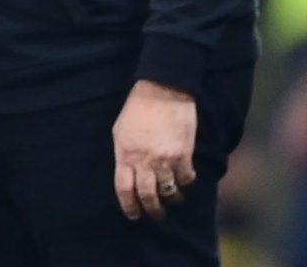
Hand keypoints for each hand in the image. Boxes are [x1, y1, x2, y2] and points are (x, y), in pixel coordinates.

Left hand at [112, 79, 197, 220]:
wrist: (163, 91)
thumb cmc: (137, 109)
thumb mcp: (120, 131)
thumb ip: (123, 155)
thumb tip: (128, 175)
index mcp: (125, 154)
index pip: (124, 189)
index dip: (129, 206)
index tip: (134, 214)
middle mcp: (144, 161)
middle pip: (147, 196)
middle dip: (152, 210)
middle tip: (156, 214)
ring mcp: (165, 159)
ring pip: (169, 191)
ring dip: (171, 199)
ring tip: (172, 199)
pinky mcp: (184, 155)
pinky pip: (186, 178)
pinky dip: (185, 182)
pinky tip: (184, 180)